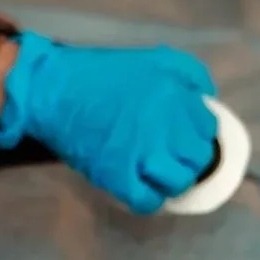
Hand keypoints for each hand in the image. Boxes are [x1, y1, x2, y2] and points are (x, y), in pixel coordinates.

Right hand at [0, 32, 218, 213]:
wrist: (51, 89)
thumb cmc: (99, 71)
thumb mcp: (152, 59)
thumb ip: (188, 73)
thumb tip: (208, 97)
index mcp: (176, 97)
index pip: (207, 128)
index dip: (197, 132)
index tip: (183, 134)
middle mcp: (166, 128)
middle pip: (197, 158)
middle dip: (188, 158)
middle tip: (170, 155)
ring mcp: (142, 155)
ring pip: (178, 182)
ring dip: (172, 181)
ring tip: (157, 175)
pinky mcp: (117, 176)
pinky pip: (147, 201)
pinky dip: (148, 199)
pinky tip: (140, 189)